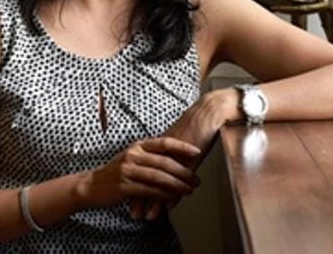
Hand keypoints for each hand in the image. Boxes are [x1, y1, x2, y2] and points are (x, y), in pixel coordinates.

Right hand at [77, 137, 200, 208]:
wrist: (92, 185)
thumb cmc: (117, 172)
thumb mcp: (132, 157)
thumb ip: (151, 155)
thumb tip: (176, 158)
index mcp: (138, 146)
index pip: (164, 143)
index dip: (182, 146)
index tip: (197, 151)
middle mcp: (133, 155)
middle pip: (164, 162)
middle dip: (183, 171)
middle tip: (196, 179)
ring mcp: (128, 170)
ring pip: (159, 177)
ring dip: (177, 185)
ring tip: (189, 189)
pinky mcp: (124, 186)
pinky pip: (149, 190)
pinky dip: (163, 195)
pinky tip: (172, 198)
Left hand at [131, 89, 239, 219]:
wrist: (206, 114)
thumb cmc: (193, 125)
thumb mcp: (176, 139)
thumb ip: (167, 152)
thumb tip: (161, 162)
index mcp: (156, 146)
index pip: (140, 170)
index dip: (134, 184)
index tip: (126, 198)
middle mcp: (161, 152)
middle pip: (146, 178)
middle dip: (139, 198)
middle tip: (133, 213)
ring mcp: (174, 156)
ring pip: (160, 183)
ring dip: (154, 202)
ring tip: (148, 217)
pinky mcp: (187, 160)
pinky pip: (177, 182)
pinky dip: (172, 196)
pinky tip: (168, 208)